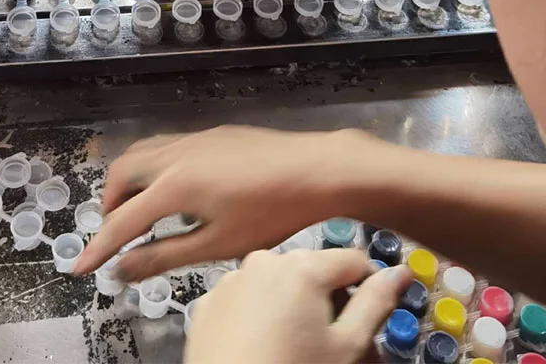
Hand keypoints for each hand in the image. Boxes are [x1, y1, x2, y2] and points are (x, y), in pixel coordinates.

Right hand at [74, 125, 372, 279]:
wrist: (314, 168)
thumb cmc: (269, 213)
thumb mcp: (218, 245)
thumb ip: (165, 256)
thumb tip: (122, 270)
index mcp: (172, 186)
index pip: (122, 221)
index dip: (98, 246)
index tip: (80, 268)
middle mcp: (174, 155)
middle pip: (122, 173)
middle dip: (110, 203)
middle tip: (117, 232)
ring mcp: (193, 138)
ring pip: (142, 152)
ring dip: (129, 180)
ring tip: (141, 208)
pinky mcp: (211, 133)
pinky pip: (165, 145)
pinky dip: (153, 166)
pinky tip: (176, 186)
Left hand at [185, 249, 412, 363]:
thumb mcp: (346, 347)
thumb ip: (375, 305)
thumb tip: (398, 273)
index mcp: (303, 267)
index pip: (353, 261)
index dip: (369, 288)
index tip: (371, 318)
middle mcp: (264, 261)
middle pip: (314, 272)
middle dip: (331, 302)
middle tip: (338, 345)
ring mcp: (232, 279)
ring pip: (278, 284)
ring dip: (295, 307)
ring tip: (297, 348)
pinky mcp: (210, 300)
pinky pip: (247, 298)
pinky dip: (260, 315)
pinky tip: (263, 347)